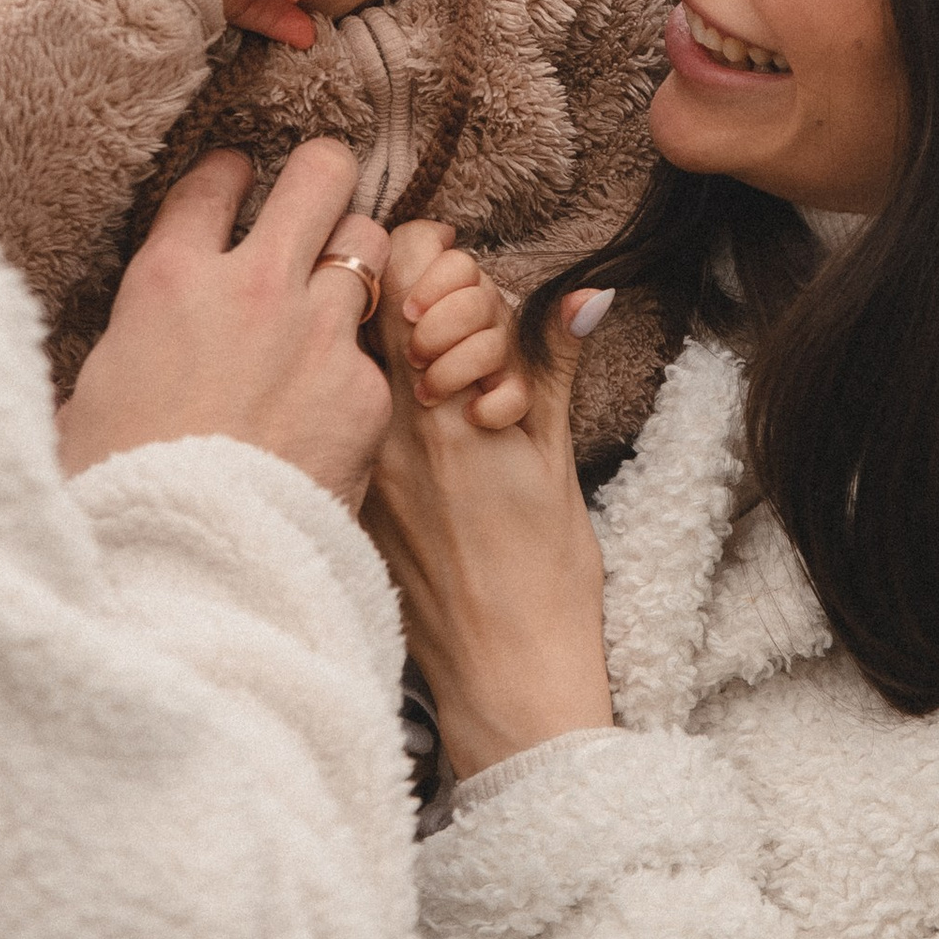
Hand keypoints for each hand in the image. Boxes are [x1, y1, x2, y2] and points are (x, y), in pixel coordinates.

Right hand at [58, 140, 391, 505]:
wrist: (187, 567)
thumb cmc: (119, 489)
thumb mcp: (91, 398)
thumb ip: (128, 347)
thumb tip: (130, 350)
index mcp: (168, 281)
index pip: (213, 181)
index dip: (229, 174)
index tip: (236, 182)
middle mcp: (252, 288)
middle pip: (319, 175)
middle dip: (319, 177)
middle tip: (313, 198)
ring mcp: (318, 334)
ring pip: (368, 243)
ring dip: (352, 258)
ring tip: (337, 285)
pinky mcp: (364, 390)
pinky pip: (374, 350)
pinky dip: (356, 362)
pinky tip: (332, 396)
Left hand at [363, 242, 615, 777]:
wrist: (502, 676)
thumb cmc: (543, 578)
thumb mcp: (558, 458)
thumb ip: (554, 364)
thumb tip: (584, 290)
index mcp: (448, 403)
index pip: (415, 269)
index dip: (447, 262)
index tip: (476, 299)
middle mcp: (390, 423)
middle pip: (379, 293)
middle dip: (429, 291)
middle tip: (464, 339)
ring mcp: (364, 458)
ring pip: (363, 347)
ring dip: (408, 344)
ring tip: (450, 389)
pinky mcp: (353, 492)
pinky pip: (354, 409)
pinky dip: (387, 397)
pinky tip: (425, 429)